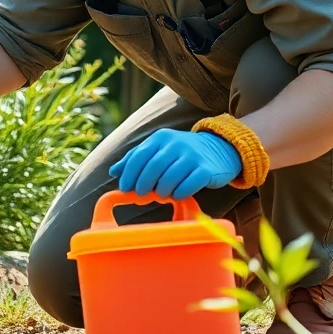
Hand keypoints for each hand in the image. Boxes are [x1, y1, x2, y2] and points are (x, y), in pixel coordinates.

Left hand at [108, 129, 241, 199]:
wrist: (219, 148)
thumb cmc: (181, 153)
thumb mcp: (158, 150)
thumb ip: (136, 159)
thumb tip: (113, 171)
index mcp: (161, 138)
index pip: (139, 156)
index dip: (129, 174)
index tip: (125, 188)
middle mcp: (176, 144)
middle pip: (153, 167)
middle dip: (143, 184)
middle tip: (140, 195)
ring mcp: (192, 156)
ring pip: (169, 178)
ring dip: (161, 191)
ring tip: (160, 195)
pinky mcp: (206, 170)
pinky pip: (188, 185)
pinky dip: (179, 193)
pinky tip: (177, 195)